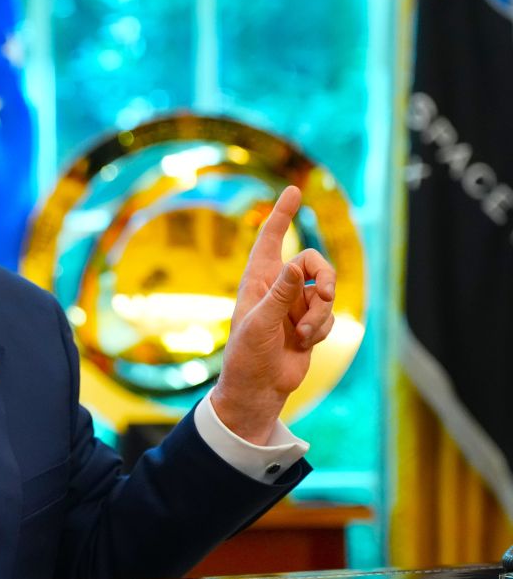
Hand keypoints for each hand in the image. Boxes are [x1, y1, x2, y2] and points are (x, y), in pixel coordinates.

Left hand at [210, 186, 335, 444]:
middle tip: (325, 295)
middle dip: (326, 278)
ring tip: (301, 335)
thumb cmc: (248, 355)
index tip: (293, 190)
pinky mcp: (309, 322)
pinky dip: (321, 329)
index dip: (282, 214)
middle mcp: (278, 286)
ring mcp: (295, 304)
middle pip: (315, 262)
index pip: (271, 238)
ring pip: (327, 291)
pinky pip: (330, 314)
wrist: (259, 388)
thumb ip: (282, 294)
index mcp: (258, 279)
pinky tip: (304, 344)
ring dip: (320, 314)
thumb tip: (298, 266)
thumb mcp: (261, 323)